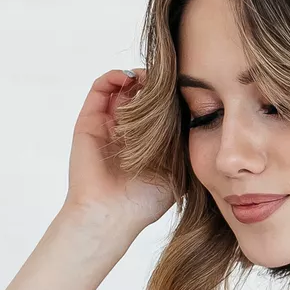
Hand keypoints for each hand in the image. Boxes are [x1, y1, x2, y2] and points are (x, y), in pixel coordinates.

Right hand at [64, 67, 174, 230]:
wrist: (112, 213)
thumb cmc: (147, 200)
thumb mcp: (178, 169)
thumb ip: (184, 143)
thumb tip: (200, 111)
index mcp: (148, 143)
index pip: (161, 109)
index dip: (172, 95)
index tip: (187, 87)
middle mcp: (127, 132)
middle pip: (142, 94)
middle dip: (156, 83)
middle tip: (169, 78)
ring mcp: (108, 124)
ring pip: (122, 87)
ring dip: (138, 76)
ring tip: (151, 78)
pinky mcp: (89, 121)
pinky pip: (101, 88)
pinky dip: (115, 76)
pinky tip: (130, 78)